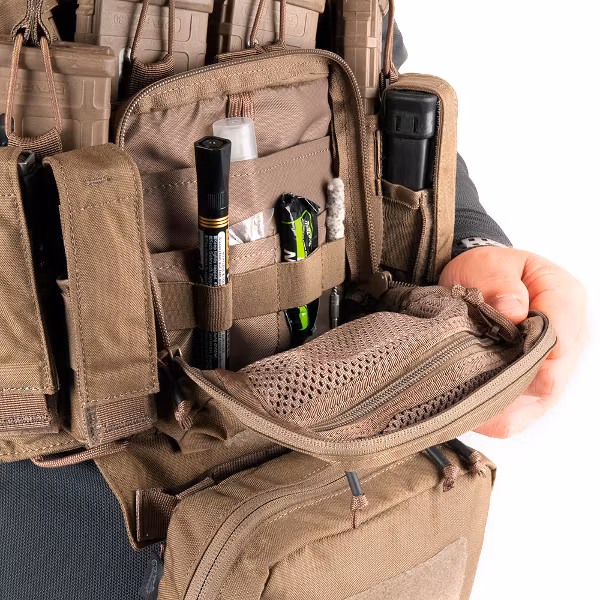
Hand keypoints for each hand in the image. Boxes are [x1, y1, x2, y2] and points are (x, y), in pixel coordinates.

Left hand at [439, 247, 586, 437]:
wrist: (477, 280)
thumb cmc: (486, 272)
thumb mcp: (486, 263)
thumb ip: (499, 283)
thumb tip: (512, 311)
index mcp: (564, 298)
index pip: (559, 339)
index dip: (524, 356)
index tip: (487, 360)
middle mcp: (569, 336)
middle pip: (549, 380)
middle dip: (506, 386)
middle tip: (465, 386)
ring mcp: (555, 364)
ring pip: (536, 402)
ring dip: (499, 405)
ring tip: (462, 400)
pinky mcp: (536, 385)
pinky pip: (522, 414)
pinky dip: (495, 416)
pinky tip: (469, 411)